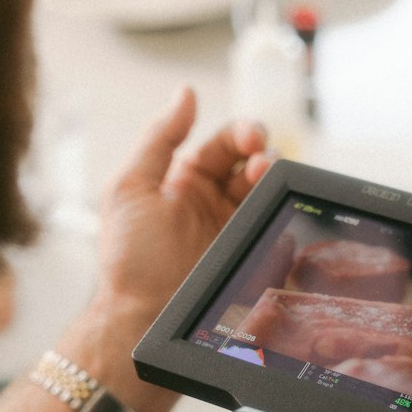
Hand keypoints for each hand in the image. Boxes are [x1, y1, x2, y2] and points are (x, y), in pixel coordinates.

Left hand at [93, 86, 270, 322]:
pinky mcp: (250, 259)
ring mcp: (234, 231)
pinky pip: (278, 232)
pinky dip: (283, 221)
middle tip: (262, 162)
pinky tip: (275, 219)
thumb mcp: (130, 188)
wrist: (141, 319)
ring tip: (268, 182)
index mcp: (186, 179)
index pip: (225, 144)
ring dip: (274, 182)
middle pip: (254, 164)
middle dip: (264, 155)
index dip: (242, 134)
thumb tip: (186, 92)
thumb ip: (159, 137)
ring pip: (269, 194)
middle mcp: (214, 201)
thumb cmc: (129, 258)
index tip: (252, 139)